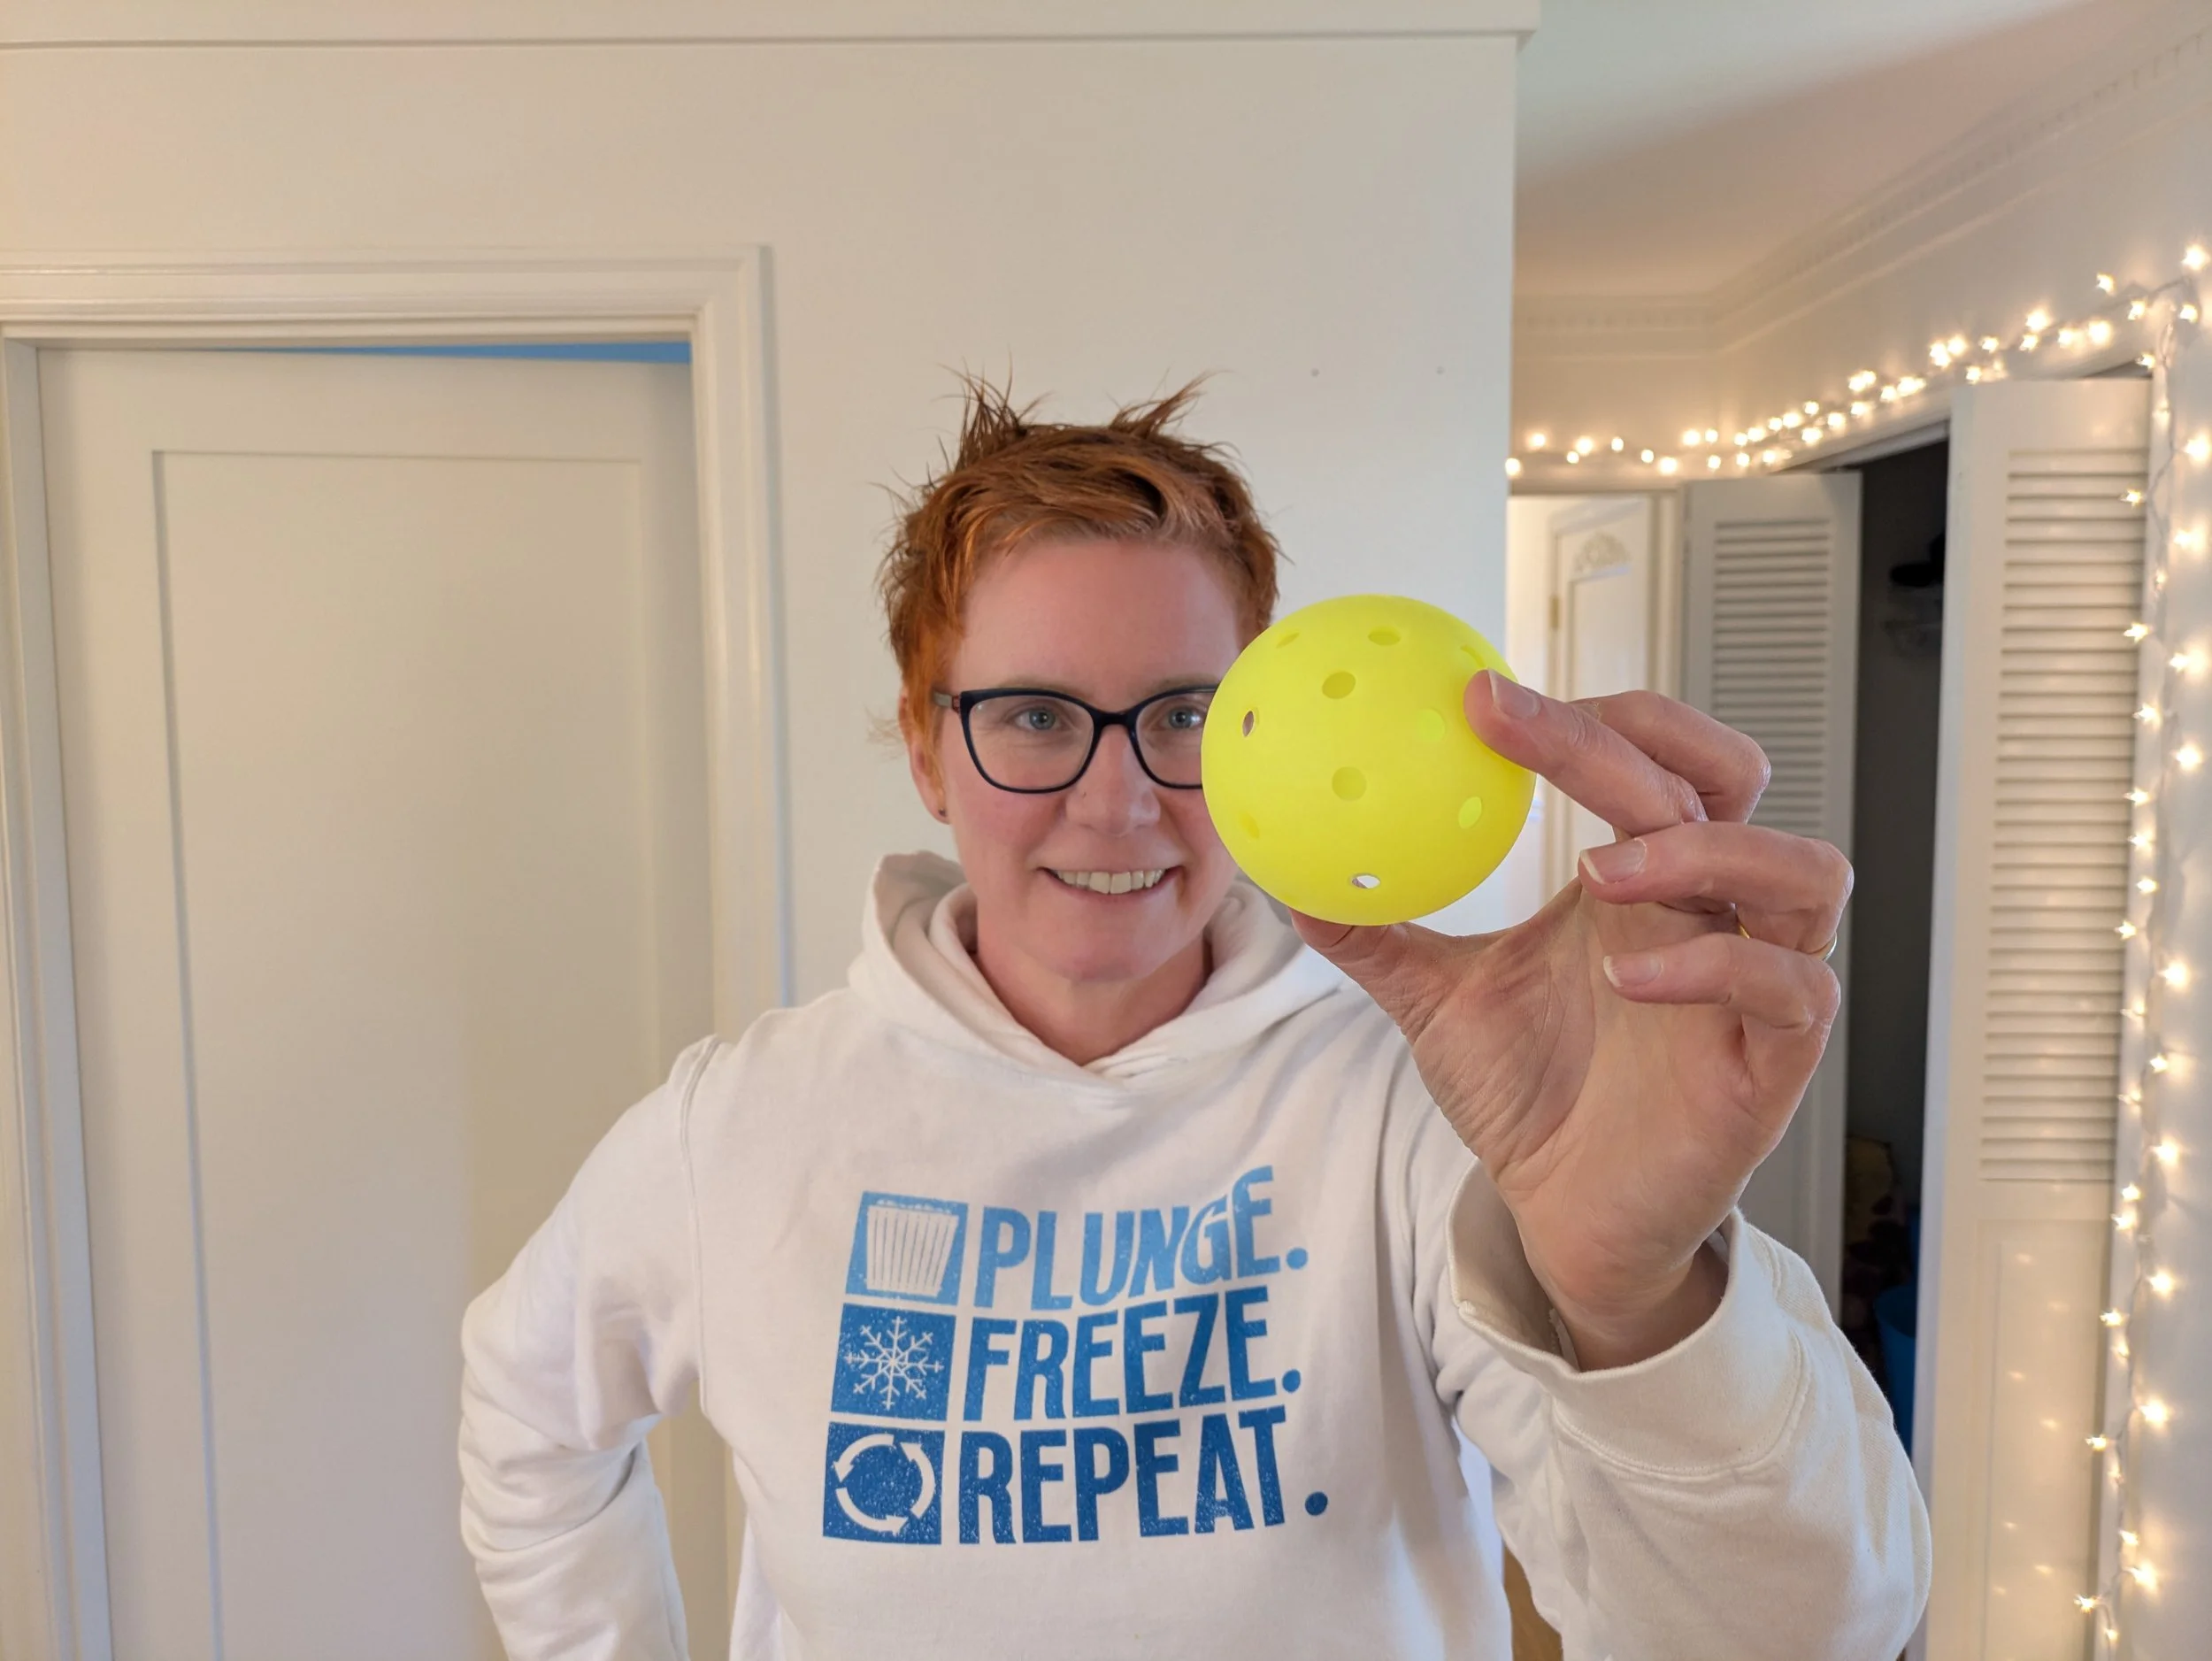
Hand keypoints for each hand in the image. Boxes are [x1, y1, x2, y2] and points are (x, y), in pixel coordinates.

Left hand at [1293, 673, 1850, 1367]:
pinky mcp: (1777, 1060)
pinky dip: (1715, 968)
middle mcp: (1711, 911)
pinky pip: (1788, 989)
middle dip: (1647, 737)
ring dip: (1703, 850)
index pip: (1648, 754)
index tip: (1479, 697)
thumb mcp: (1435, 1001)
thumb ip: (1374, 934)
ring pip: (1800, 873)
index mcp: (1640, 876)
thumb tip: (1289, 874)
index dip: (1583, 715)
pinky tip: (1624, 976)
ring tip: (1598, 866)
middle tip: (1538, 732)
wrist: (1568, 1218)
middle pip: (1731, 779)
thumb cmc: (1530, 1095)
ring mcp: (1756, 981)